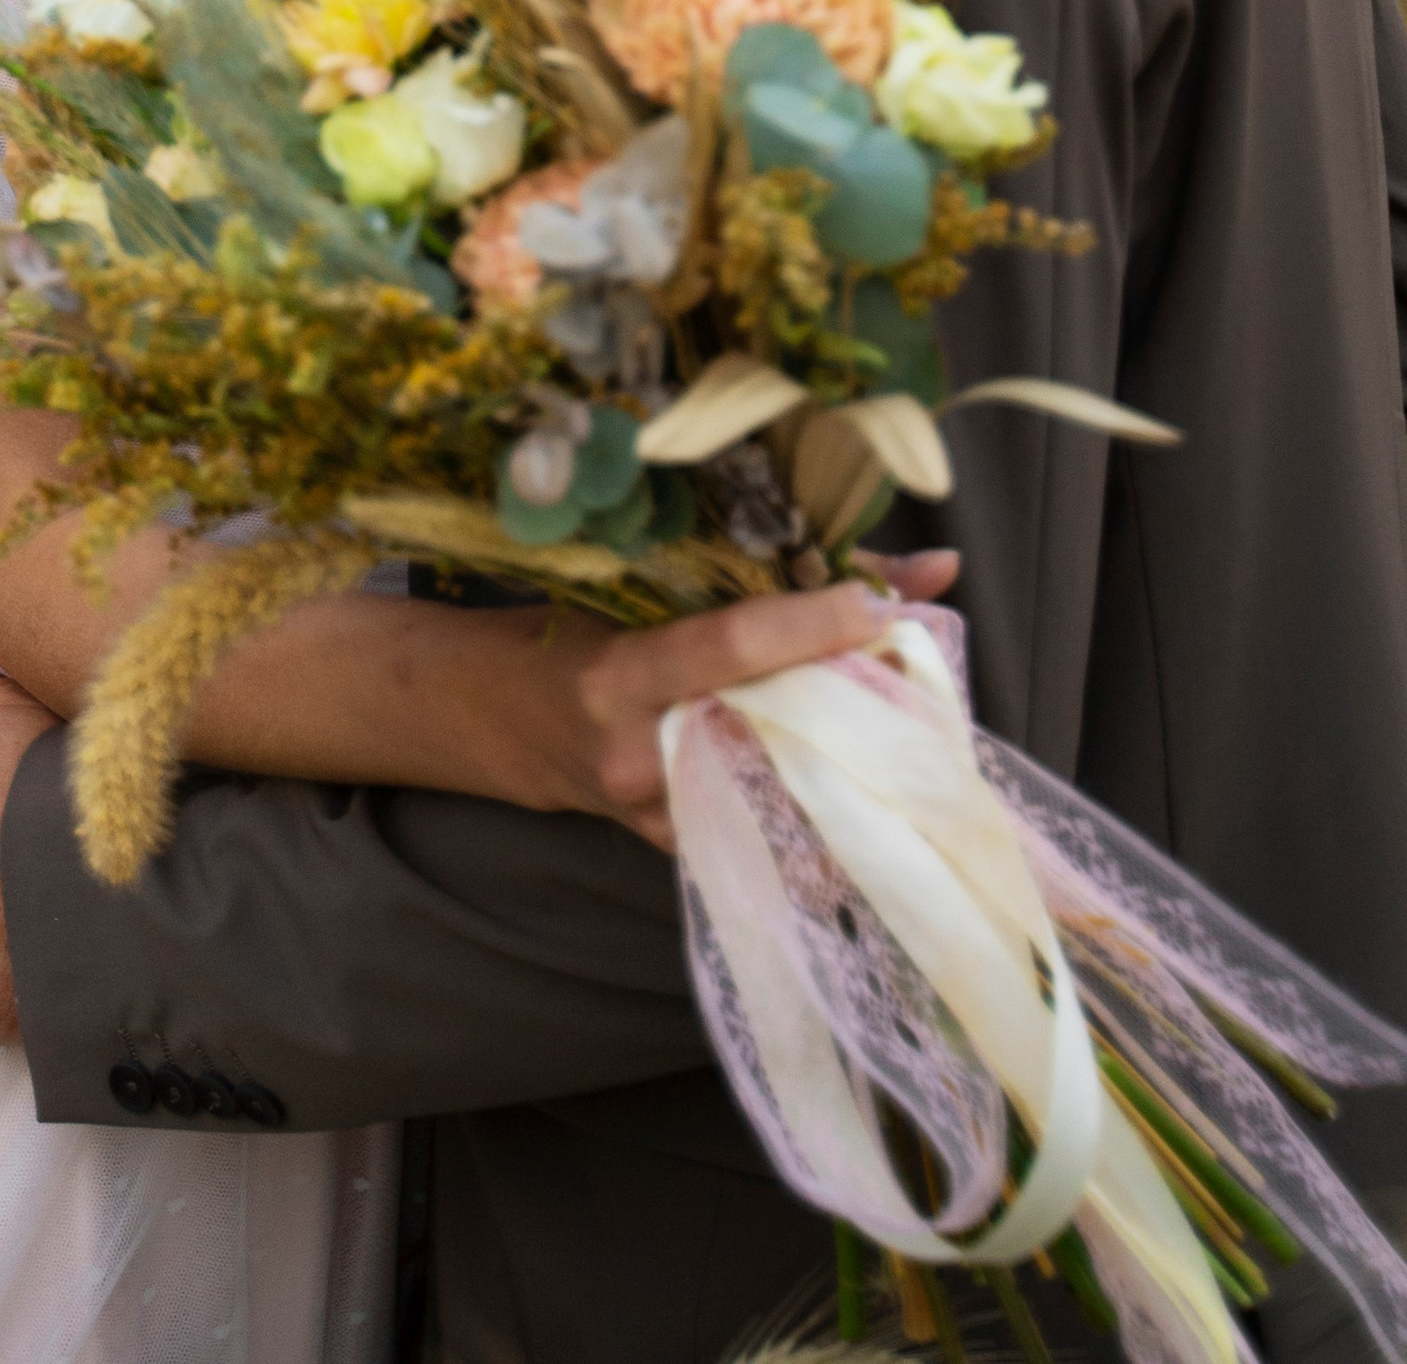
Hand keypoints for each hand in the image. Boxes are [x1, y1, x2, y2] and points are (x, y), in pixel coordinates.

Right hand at [572, 550, 960, 850]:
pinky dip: (817, 782)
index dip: (811, 623)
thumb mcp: (627, 586)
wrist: (492, 721)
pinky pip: (768, 815)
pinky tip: (859, 760)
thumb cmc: (565, 632)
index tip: (877, 602)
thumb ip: (740, 573)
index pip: (730, 647)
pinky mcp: (679, 845)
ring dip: (848, 743)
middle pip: (775, 724)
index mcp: (618, 677)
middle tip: (914, 656)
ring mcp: (662, 814)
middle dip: (855, 691)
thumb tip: (900, 562)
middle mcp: (640, 756)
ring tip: (903, 705)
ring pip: (784, 782)